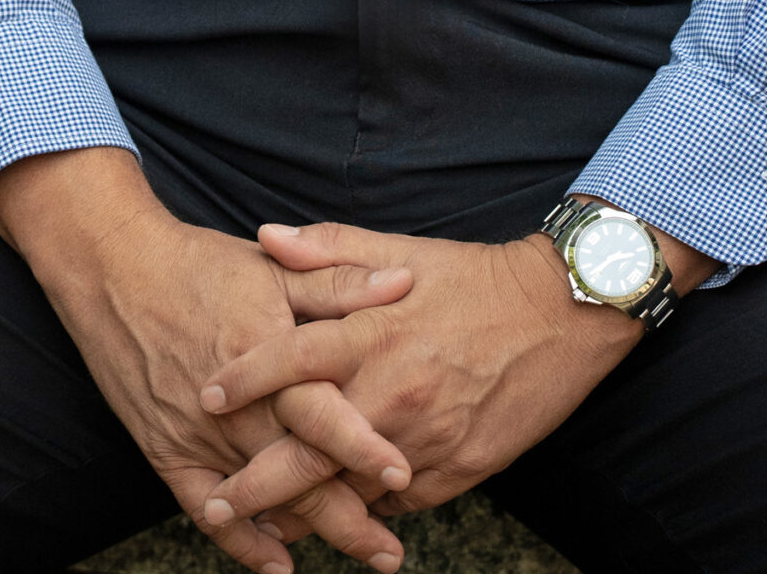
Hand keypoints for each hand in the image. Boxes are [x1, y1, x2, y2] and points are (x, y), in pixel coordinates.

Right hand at [0, 149, 417, 573]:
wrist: (116, 269)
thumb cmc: (200, 264)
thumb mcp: (273, 266)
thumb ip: (339, 281)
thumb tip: (404, 282)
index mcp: (268, 355)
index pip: (323, 415)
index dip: (363, 448)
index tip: (405, 477)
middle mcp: (236, 406)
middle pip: (299, 473)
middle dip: (350, 519)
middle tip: (391, 553)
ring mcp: (199, 434)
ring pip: (263, 497)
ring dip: (311, 532)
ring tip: (361, 555)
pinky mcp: (166, 450)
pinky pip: (205, 509)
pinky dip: (241, 541)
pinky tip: (277, 563)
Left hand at [196, 218, 714, 532]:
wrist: (560, 313)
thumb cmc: (473, 278)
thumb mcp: (399, 251)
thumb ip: (327, 249)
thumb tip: (264, 237)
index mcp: (371, 332)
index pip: (288, 360)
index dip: (243, 381)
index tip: (206, 398)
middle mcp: (390, 390)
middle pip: (305, 450)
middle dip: (253, 485)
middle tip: (211, 504)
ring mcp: (423, 439)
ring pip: (346, 490)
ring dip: (303, 513)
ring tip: (259, 528)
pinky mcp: (456, 471)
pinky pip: (395, 505)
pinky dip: (362, 511)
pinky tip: (337, 519)